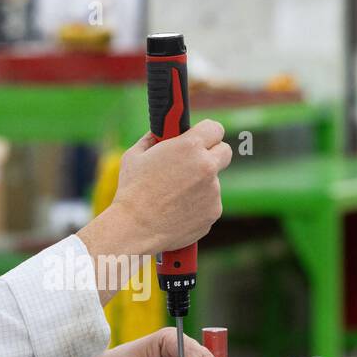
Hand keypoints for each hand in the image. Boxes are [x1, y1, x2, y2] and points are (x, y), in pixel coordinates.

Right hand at [108, 120, 231, 254]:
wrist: (135, 228)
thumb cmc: (132, 191)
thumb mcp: (136, 155)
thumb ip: (153, 140)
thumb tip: (159, 133)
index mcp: (189, 146)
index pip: (215, 129)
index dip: (207, 133)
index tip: (202, 138)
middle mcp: (207, 166)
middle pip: (225, 152)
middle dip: (213, 154)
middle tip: (195, 162)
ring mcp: (213, 191)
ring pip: (212, 182)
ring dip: (199, 185)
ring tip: (173, 197)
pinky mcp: (213, 212)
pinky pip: (209, 203)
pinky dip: (197, 206)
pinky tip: (177, 211)